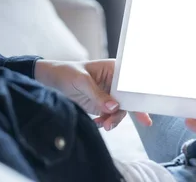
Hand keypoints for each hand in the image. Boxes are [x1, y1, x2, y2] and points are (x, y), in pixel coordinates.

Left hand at [34, 59, 151, 129]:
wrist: (51, 81)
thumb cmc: (67, 72)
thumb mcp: (82, 81)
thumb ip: (98, 94)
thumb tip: (114, 107)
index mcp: (114, 69)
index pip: (132, 81)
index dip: (139, 93)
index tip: (144, 107)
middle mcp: (115, 82)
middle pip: (129, 99)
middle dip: (125, 112)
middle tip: (115, 122)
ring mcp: (109, 95)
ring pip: (120, 110)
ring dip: (114, 119)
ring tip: (105, 125)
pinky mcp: (102, 105)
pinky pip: (110, 116)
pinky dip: (106, 121)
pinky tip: (98, 123)